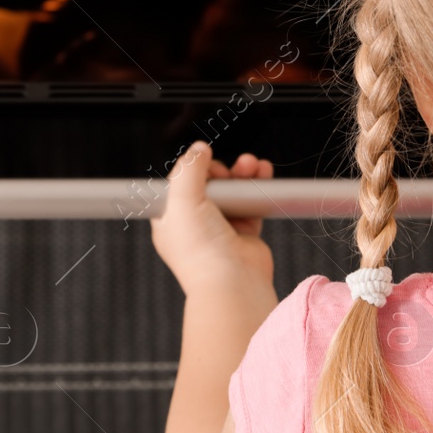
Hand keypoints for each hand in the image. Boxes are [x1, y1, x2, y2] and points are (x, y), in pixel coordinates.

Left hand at [150, 141, 274, 298]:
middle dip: (222, 170)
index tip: (203, 162)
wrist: (232, 283)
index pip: (178, 183)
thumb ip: (189, 168)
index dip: (192, 169)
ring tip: (252, 165)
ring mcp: (219, 229)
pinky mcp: (244, 233)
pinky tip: (262, 174)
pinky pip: (251, 203)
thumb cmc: (201, 251)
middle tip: (229, 171)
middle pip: (208, 184)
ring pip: (231, 191)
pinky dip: (258, 187)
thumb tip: (198, 149)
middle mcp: (193, 224)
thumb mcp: (182, 199)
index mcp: (170, 219)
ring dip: (243, 174)